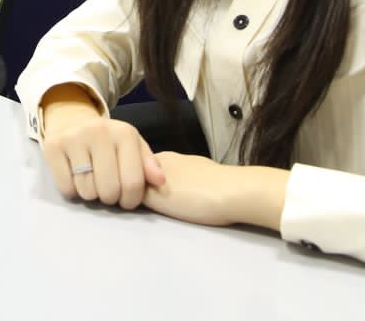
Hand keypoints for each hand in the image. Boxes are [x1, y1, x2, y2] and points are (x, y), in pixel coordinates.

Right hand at [40, 90, 165, 209]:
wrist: (71, 119)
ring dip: (91, 194)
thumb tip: (160, 181)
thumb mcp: (132, 146)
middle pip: (109, 190)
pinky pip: (66, 187)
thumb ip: (148, 164)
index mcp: (124, 133)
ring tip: (92, 182)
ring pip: (87, 191)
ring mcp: (73, 138)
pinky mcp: (52, 147)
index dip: (131, 199)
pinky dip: (72, 190)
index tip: (127, 198)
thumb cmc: (108, 140)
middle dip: (111, 199)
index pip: (133, 183)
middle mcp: (98, 132)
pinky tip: (76, 178)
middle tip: (108, 192)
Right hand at [141, 152, 287, 229]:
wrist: (238, 193)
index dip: (129, 179)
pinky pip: (191, 180)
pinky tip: (193, 201)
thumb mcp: (157, 198)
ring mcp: (195, 164)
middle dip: (150, 184)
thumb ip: (139, 191)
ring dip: (169, 187)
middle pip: (154, 171)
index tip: (128, 195)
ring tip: (172, 206)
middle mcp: (175, 157)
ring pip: (173, 176)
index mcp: (160, 158)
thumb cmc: (195, 196)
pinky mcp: (212, 174)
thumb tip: (126, 187)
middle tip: (148, 204)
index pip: (135, 165)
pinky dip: (188, 189)